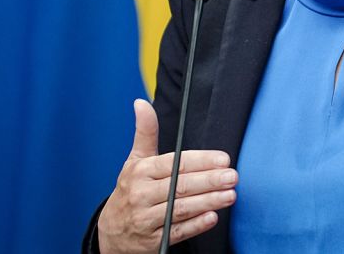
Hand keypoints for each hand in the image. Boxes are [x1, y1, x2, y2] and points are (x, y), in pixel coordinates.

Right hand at [97, 99, 236, 253]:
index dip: (200, 161)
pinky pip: (177, 232)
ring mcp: (146, 219)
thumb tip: (141, 103)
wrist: (110, 232)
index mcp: (140, 172)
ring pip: (180, 209)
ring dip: (208, 202)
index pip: (174, 164)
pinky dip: (195, 225)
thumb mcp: (134, 161)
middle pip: (180, 186)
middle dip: (209, 181)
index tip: (224, 159)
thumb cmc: (130, 190)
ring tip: (230, 195)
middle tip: (233, 176)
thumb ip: (145, 132)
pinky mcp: (153, 241)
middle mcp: (141, 195)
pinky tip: (212, 217)